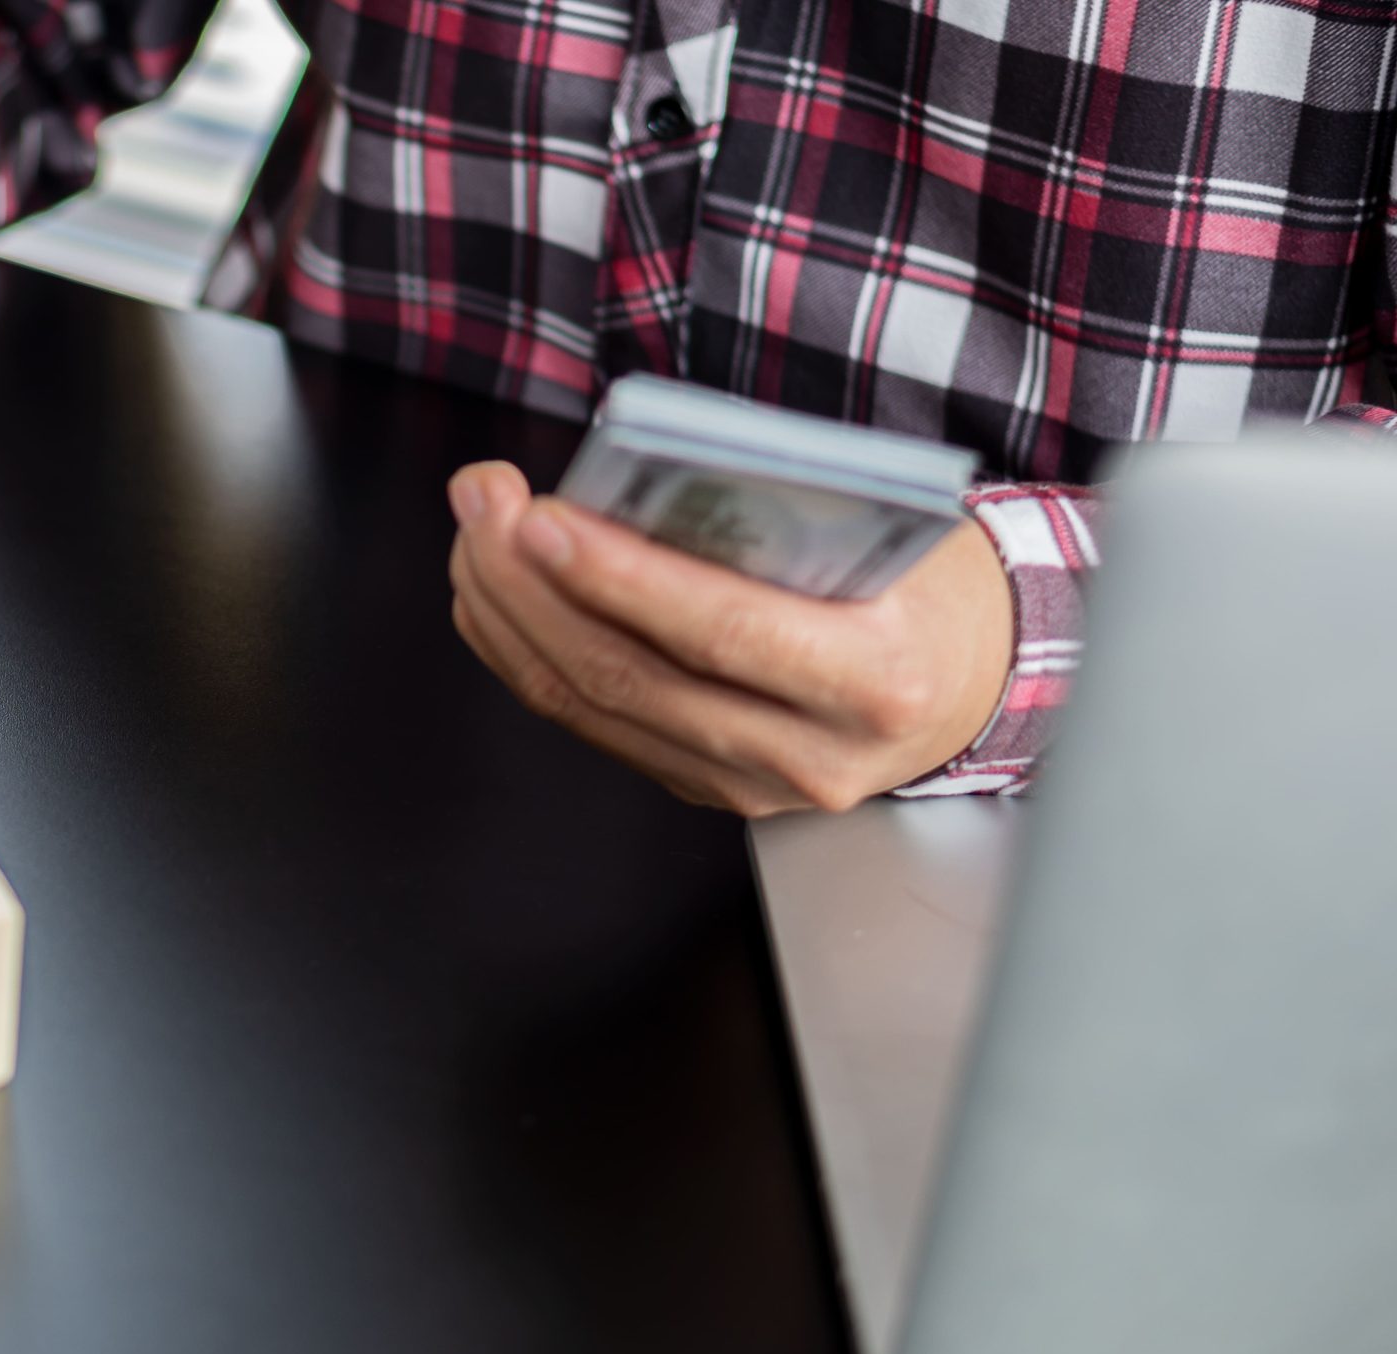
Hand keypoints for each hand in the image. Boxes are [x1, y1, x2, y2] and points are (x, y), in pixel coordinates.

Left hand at [447, 461, 1012, 816]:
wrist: (973, 683)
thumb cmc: (926, 586)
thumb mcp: (891, 534)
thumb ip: (782, 515)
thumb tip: (638, 472)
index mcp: (874, 681)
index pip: (721, 631)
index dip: (618, 578)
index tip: (541, 516)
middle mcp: (808, 753)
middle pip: (630, 675)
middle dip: (530, 582)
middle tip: (482, 498)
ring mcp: (748, 786)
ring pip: (593, 705)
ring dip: (510, 613)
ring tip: (476, 530)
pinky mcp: (702, 786)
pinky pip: (590, 722)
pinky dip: (527, 652)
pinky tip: (496, 592)